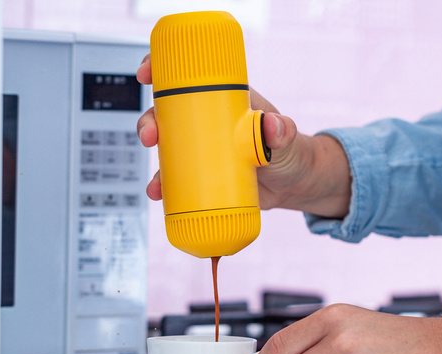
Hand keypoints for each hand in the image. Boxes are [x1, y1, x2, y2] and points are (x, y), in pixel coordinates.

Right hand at [135, 54, 350, 217]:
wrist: (295, 187)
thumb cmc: (292, 153)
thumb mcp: (287, 138)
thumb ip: (282, 132)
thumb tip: (271, 125)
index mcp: (225, 100)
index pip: (190, 78)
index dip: (163, 71)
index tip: (146, 74)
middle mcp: (209, 122)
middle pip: (168, 114)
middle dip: (150, 121)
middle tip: (150, 136)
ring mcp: (204, 149)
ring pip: (168, 148)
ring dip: (154, 160)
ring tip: (156, 182)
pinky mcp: (204, 175)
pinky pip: (177, 177)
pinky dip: (165, 186)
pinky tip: (159, 194)